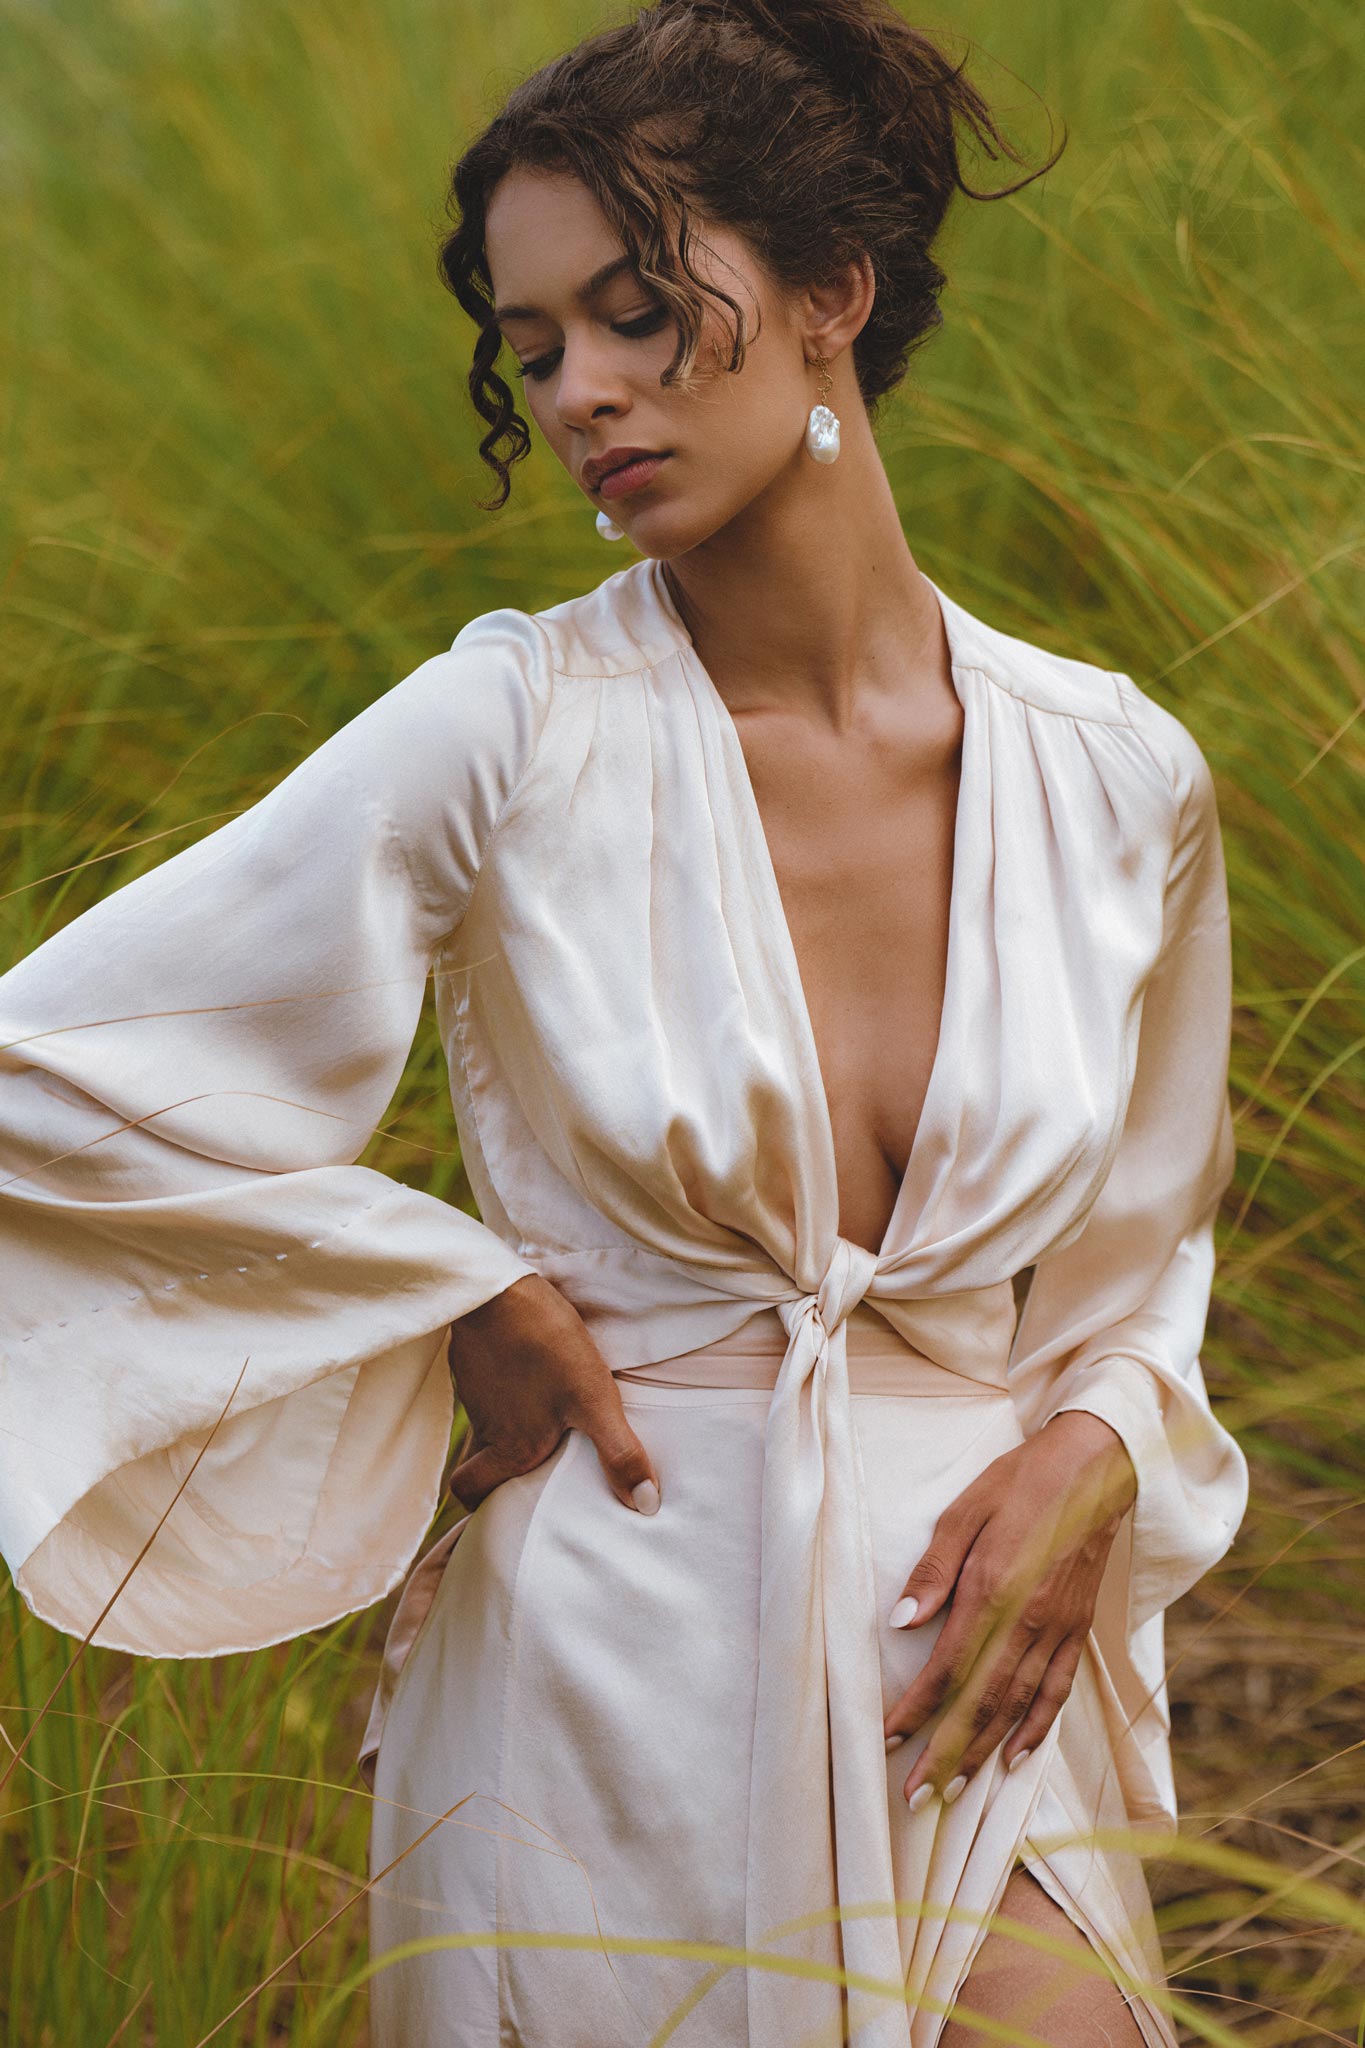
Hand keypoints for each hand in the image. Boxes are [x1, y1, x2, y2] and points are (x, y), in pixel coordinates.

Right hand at [446, 1273, 661, 1517]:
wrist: (502, 1290)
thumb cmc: (547, 1347)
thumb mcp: (594, 1401)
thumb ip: (619, 1453)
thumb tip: (645, 1505)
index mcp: (510, 1448)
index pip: (471, 1492)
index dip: (479, 1504)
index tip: (497, 1507)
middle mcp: (486, 1426)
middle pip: (477, 1461)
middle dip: (493, 1468)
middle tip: (525, 1464)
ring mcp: (475, 1390)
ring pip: (485, 1423)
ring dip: (506, 1425)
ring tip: (540, 1413)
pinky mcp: (474, 1359)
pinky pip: (485, 1386)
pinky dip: (503, 1388)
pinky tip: (530, 1372)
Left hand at [882, 1411, 1136, 1806]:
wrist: (1095, 1468)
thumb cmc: (1020, 1482)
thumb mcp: (964, 1510)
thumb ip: (933, 1571)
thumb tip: (901, 1621)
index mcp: (994, 1589)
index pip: (949, 1667)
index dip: (917, 1709)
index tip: (888, 1739)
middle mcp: (1029, 1620)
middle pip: (983, 1701)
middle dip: (947, 1753)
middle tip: (916, 1796)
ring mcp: (1059, 1629)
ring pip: (1019, 1706)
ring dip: (984, 1751)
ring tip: (955, 1789)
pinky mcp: (1079, 1629)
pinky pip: (1058, 1690)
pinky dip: (1036, 1729)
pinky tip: (1015, 1757)